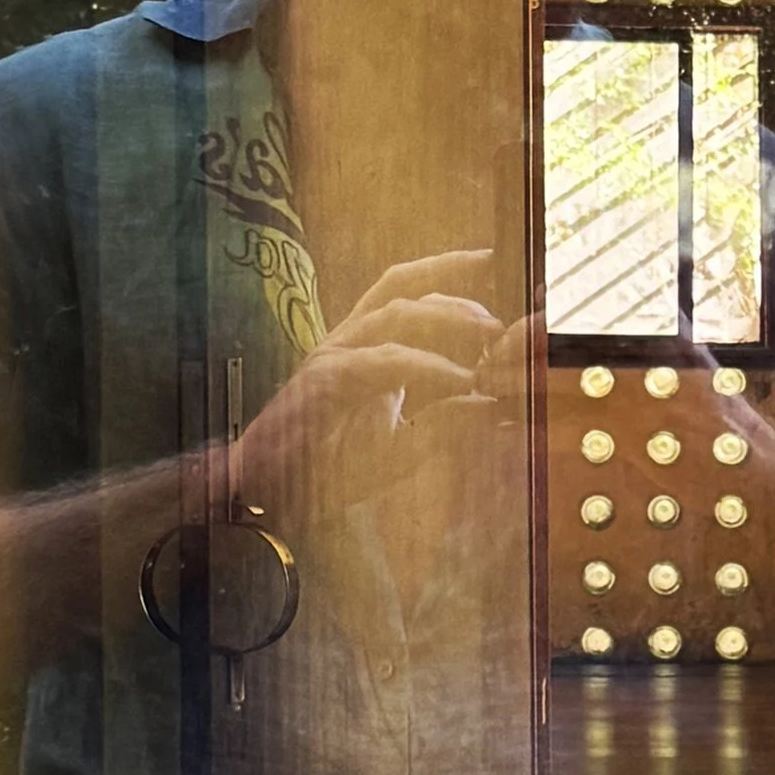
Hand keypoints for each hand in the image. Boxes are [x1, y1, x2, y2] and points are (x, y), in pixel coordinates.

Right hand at [233, 249, 502, 520]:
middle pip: (402, 289)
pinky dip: (427, 366)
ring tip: (489, 331)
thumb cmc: (330, 472)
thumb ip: (446, 423)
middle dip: (456, 289)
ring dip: (447, 316)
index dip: (450, 282)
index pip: (408, 298)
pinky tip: (460, 379)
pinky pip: (383, 362)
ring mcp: (334, 356)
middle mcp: (349, 342)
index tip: (494, 273)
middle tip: (502, 315)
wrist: (272, 501)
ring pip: (395, 314)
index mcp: (365, 350)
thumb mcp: (404, 446)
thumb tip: (493, 405)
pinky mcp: (326, 381)